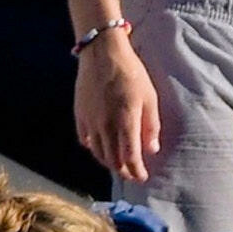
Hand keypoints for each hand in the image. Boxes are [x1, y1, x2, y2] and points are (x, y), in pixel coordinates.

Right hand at [74, 35, 159, 180]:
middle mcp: (105, 126)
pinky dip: (94, 149)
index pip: (130, 157)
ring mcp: (90, 122)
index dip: (136, 171)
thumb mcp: (149, 97)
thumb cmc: (131, 73)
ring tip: (119, 165)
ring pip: (98, 153)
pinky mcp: (80, 115)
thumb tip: (152, 149)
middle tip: (132, 175)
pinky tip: (101, 149)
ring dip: (109, 163)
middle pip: (112, 160)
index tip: (143, 177)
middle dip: (123, 171)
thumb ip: (151, 125)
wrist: (102, 53)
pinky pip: (86, 140)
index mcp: (125, 121)